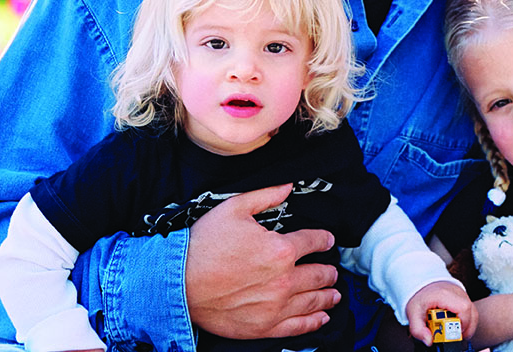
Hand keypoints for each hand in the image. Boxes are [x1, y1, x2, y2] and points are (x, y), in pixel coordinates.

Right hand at [186, 183, 339, 338]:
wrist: (177, 283)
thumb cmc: (203, 245)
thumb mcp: (234, 209)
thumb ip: (266, 196)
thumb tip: (288, 186)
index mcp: (281, 249)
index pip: (314, 242)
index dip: (324, 240)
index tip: (327, 240)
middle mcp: (283, 279)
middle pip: (319, 274)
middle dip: (328, 271)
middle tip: (333, 270)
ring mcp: (275, 306)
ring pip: (313, 301)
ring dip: (328, 296)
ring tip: (335, 294)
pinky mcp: (263, 327)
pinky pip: (297, 326)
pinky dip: (313, 322)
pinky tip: (322, 318)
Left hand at [406, 281, 476, 346]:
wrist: (422, 285)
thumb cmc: (420, 298)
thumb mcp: (413, 313)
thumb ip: (418, 329)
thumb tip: (428, 341)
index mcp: (444, 295)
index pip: (463, 308)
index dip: (462, 324)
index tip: (453, 334)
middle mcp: (457, 292)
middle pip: (471, 312)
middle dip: (466, 328)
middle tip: (455, 335)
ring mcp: (462, 294)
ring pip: (474, 313)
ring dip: (469, 326)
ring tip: (457, 333)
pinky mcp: (464, 298)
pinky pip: (472, 311)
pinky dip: (468, 322)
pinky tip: (459, 327)